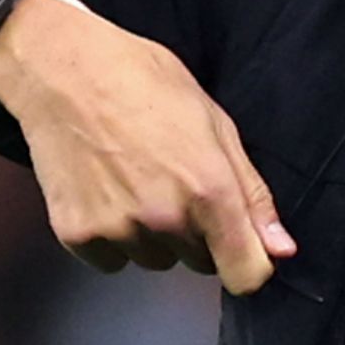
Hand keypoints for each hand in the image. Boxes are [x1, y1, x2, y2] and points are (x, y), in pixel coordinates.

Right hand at [0, 0, 295, 292]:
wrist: (64, 70)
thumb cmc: (143, 81)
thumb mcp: (215, 123)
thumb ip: (252, 193)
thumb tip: (280, 249)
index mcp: (209, 188)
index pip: (246, 274)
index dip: (251, 264)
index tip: (243, 249)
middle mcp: (165, 218)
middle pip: (200, 263)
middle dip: (198, 234)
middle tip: (174, 180)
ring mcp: (118, 230)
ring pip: (156, 261)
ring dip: (154, 235)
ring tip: (136, 178)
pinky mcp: (77, 236)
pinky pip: (111, 261)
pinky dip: (112, 237)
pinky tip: (106, 189)